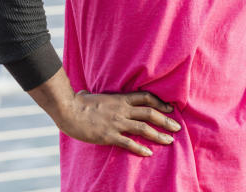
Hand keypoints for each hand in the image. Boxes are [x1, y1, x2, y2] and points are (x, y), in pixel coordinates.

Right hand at [29, 70, 180, 156]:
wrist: (68, 110)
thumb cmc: (76, 102)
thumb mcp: (89, 95)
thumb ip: (91, 95)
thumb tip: (84, 93)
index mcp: (120, 99)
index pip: (146, 98)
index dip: (160, 103)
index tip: (170, 108)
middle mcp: (122, 110)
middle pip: (150, 113)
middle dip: (166, 120)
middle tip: (177, 127)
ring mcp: (117, 123)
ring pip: (144, 128)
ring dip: (159, 135)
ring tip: (169, 141)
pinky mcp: (109, 136)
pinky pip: (129, 143)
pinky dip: (140, 148)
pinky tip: (149, 153)